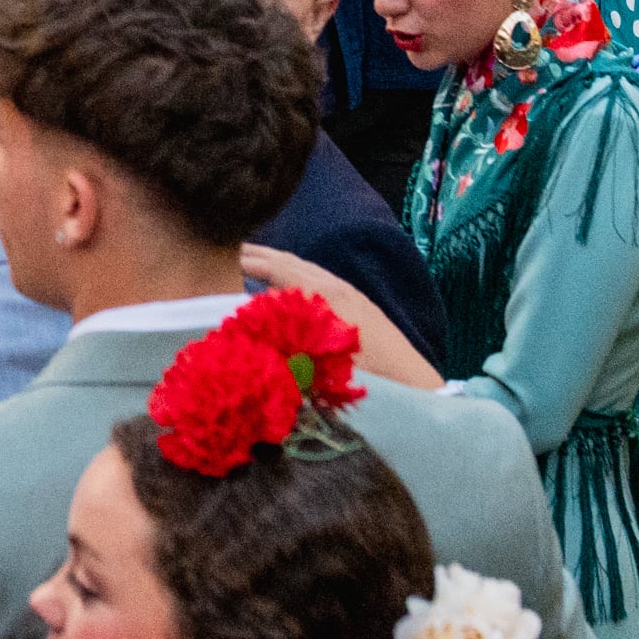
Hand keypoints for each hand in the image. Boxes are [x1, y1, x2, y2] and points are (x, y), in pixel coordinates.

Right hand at [237, 244, 442, 389]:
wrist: (415, 388)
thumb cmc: (367, 380)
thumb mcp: (318, 364)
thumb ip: (284, 339)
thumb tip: (249, 322)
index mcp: (326, 296)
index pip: (280, 268)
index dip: (251, 262)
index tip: (223, 256)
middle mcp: (338, 288)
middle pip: (293, 262)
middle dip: (261, 255)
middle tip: (230, 250)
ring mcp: (353, 295)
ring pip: (308, 269)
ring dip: (279, 264)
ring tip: (254, 263)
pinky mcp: (362, 306)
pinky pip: (321, 279)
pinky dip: (297, 275)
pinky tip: (290, 286)